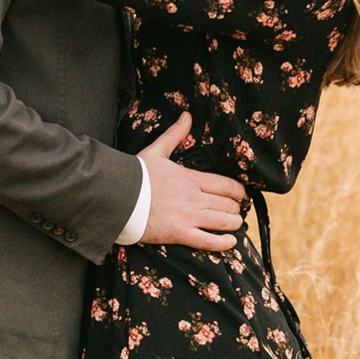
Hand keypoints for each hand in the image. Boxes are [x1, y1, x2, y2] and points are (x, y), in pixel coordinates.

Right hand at [139, 115, 246, 250]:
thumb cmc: (136, 174)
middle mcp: (194, 197)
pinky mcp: (179, 233)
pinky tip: (230, 242)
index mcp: (190, 178)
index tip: (241, 194)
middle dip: (235, 208)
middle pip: (226, 204)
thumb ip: (176, 134)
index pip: (225, 185)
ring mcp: (188, 216)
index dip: (237, 191)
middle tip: (236, 210)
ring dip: (233, 223)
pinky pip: (207, 241)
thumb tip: (187, 115)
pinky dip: (222, 243)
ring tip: (236, 224)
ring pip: (222, 221)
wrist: (118, 195)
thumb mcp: (157, 150)